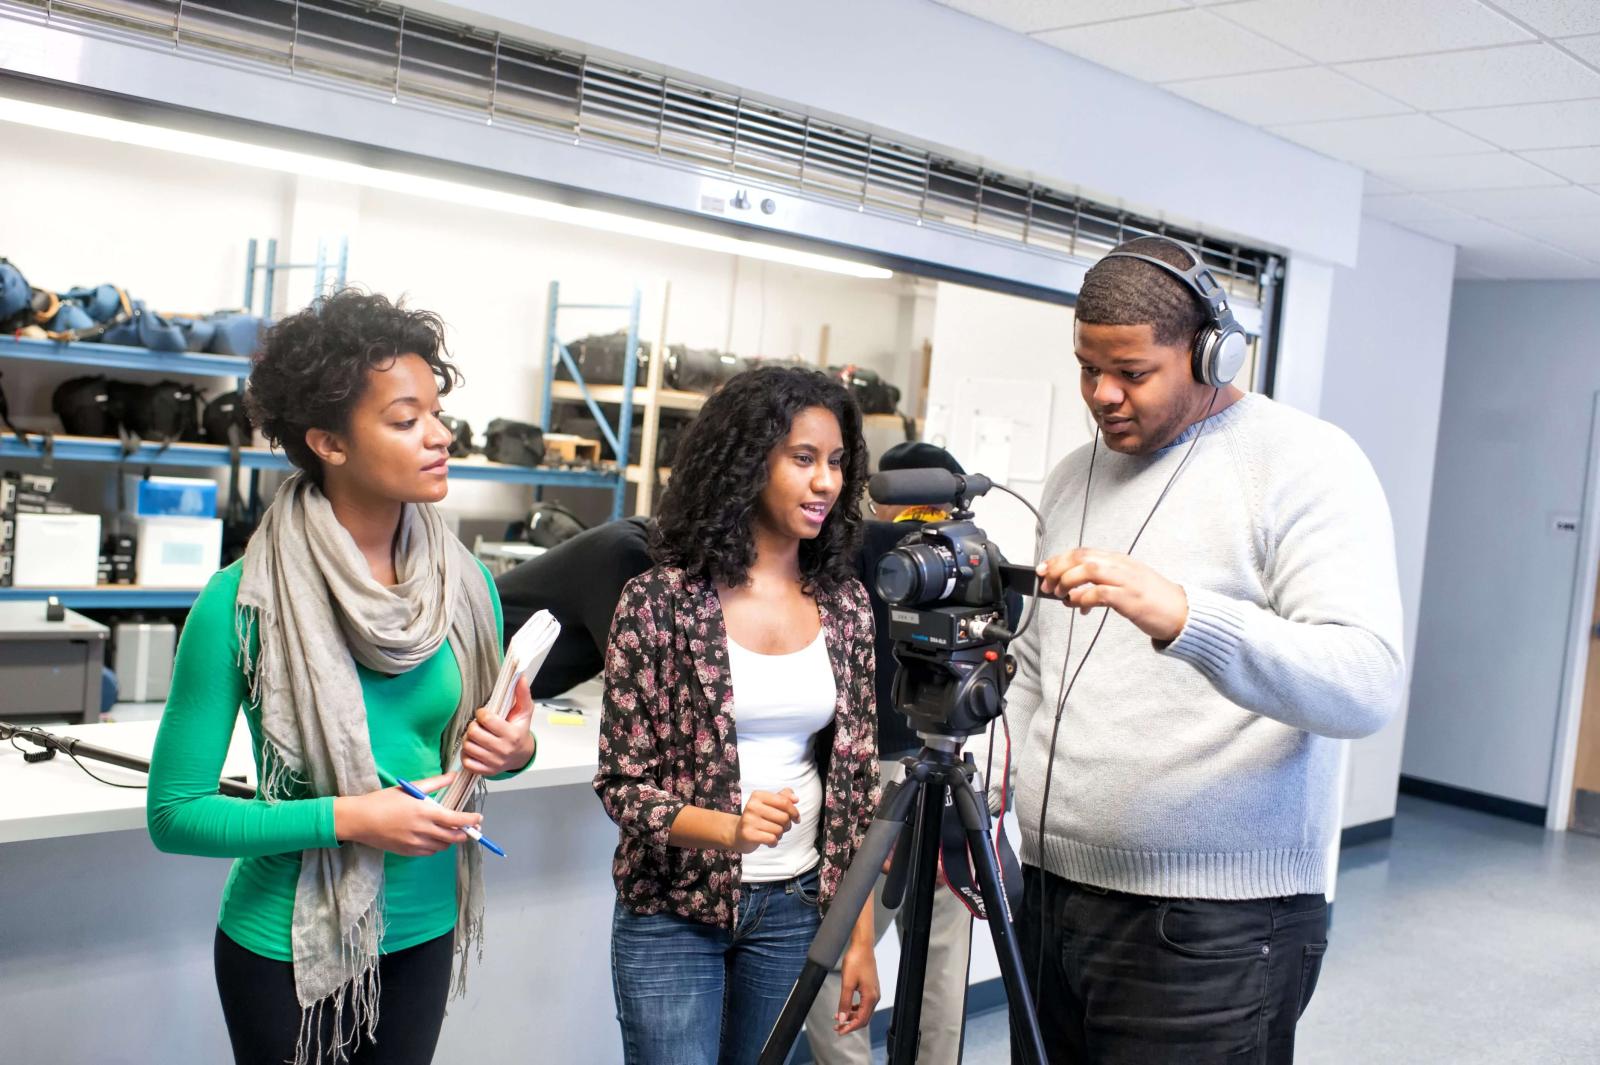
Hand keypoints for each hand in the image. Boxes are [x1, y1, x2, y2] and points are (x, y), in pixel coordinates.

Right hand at [332, 772, 481, 856]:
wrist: (359, 820)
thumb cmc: (383, 800)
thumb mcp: (410, 787)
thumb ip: (435, 783)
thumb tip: (453, 776)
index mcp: (425, 812)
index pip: (456, 820)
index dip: (471, 821)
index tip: (479, 818)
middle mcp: (423, 831)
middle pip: (453, 837)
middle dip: (465, 833)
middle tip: (470, 828)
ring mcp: (415, 844)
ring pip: (443, 846)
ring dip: (450, 839)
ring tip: (452, 831)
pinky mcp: (408, 852)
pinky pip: (430, 852)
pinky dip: (437, 846)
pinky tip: (434, 837)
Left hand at [461, 674, 535, 775]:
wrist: (521, 755)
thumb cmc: (520, 731)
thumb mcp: (524, 712)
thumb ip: (522, 694)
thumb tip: (521, 677)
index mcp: (511, 734)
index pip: (486, 720)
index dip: (482, 713)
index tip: (484, 714)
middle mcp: (503, 750)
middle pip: (474, 733)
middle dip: (473, 726)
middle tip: (479, 725)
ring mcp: (494, 762)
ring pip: (468, 747)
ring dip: (469, 739)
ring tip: (476, 736)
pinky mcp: (486, 771)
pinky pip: (467, 762)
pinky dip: (466, 754)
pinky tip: (474, 748)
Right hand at [730, 788, 798, 852]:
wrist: (738, 833)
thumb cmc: (758, 817)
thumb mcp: (769, 804)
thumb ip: (783, 797)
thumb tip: (795, 798)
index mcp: (758, 795)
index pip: (784, 802)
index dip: (794, 811)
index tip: (796, 818)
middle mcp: (752, 806)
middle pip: (784, 817)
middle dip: (787, 825)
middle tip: (782, 827)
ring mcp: (749, 820)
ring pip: (779, 830)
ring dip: (780, 834)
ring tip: (773, 834)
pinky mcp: (748, 834)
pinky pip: (772, 839)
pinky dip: (774, 842)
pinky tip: (769, 841)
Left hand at [834, 940, 879, 1033]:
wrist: (862, 946)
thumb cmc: (856, 961)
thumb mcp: (847, 983)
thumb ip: (844, 1002)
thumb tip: (842, 1018)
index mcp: (870, 997)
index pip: (861, 1020)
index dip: (850, 1028)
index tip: (839, 1031)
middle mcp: (874, 996)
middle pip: (864, 1018)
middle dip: (850, 1024)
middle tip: (837, 1028)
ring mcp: (873, 992)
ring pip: (863, 1011)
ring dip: (851, 1016)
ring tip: (838, 1018)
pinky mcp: (870, 987)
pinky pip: (863, 1003)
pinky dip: (854, 1008)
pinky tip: (845, 1008)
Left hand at [1035, 548, 1188, 642]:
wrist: (1183, 612)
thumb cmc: (1153, 601)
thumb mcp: (1125, 585)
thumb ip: (1100, 585)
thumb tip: (1072, 594)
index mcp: (1119, 560)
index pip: (1083, 552)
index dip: (1059, 559)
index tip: (1043, 569)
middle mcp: (1121, 566)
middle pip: (1081, 557)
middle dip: (1057, 569)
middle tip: (1046, 585)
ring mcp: (1127, 580)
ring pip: (1087, 570)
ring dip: (1067, 581)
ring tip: (1059, 595)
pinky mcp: (1131, 598)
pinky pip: (1100, 593)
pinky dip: (1083, 598)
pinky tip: (1078, 606)